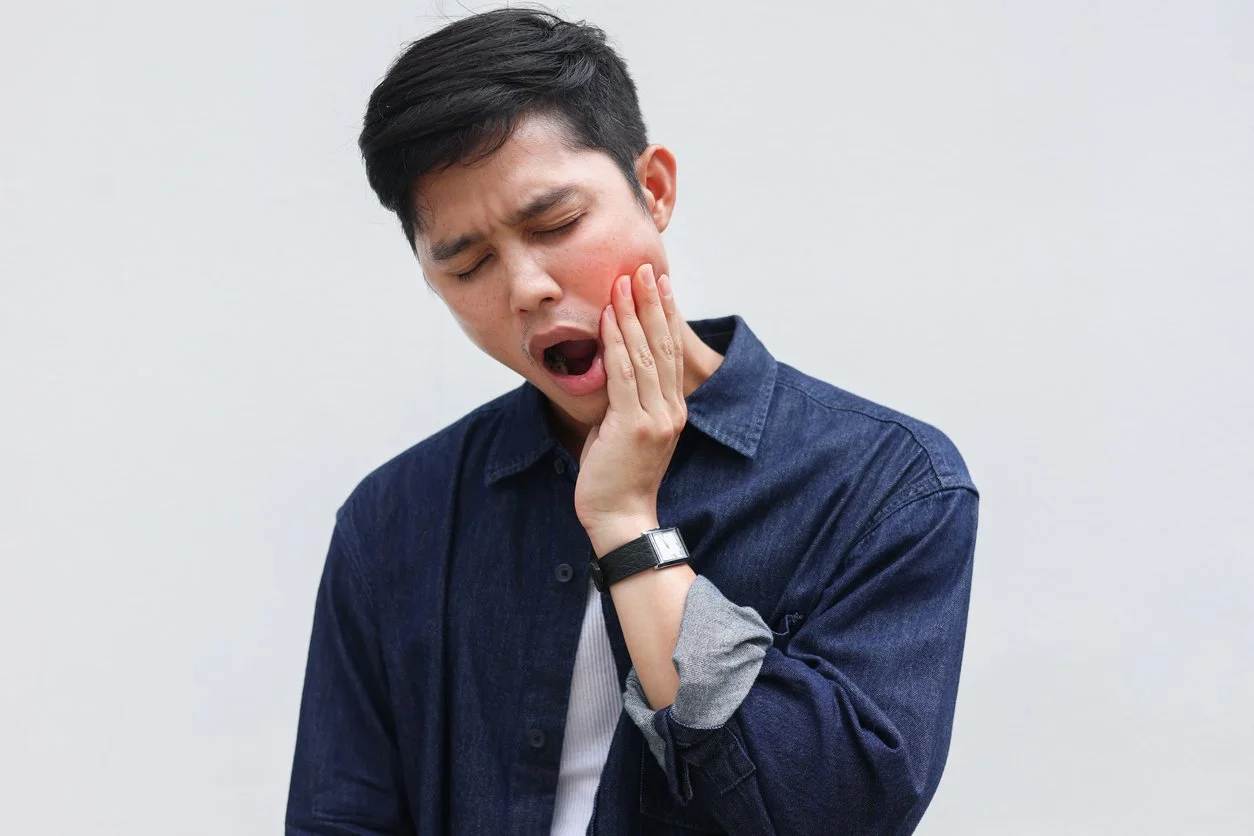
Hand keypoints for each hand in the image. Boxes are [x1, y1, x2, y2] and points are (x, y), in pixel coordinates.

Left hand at [575, 262, 686, 555]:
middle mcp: (671, 409)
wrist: (619, 518)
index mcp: (672, 409)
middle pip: (664, 345)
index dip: (664, 315)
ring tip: (626, 281)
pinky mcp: (635, 427)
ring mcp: (656, 418)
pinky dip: (617, 344)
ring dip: (633, 314)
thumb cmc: (616, 478)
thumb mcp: (624, 431)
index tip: (657, 284)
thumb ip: (625, 400)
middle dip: (652, 303)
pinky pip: (625, 377)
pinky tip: (609, 319)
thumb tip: (611, 367)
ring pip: (646, 355)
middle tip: (644, 267)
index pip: (671, 353)